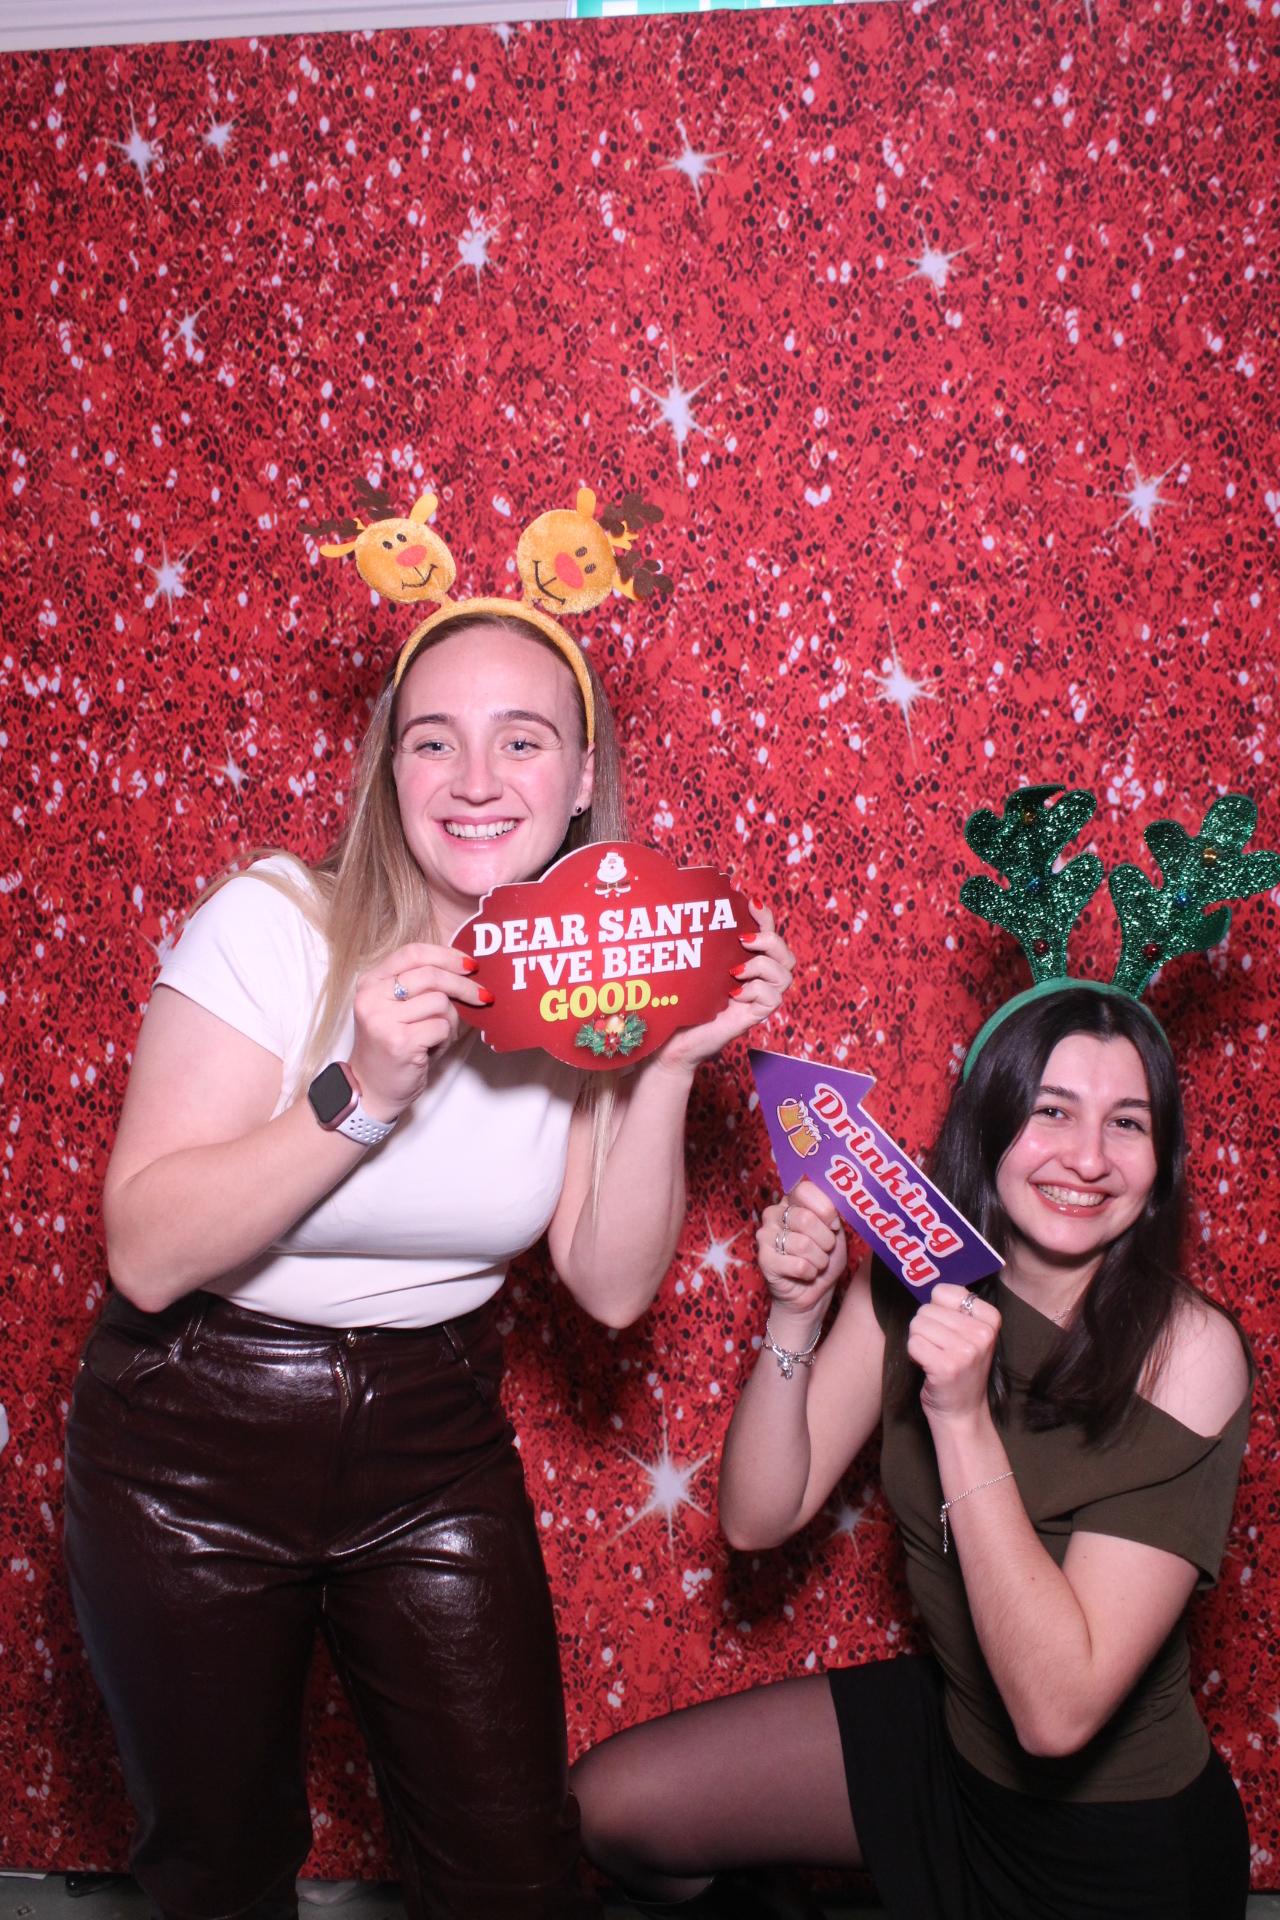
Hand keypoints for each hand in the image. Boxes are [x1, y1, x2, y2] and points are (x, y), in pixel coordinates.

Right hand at [348, 944, 489, 1120]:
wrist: (373, 1088)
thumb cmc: (393, 1045)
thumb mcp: (398, 1008)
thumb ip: (421, 984)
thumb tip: (466, 967)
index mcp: (371, 982)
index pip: (412, 953)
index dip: (446, 955)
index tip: (470, 965)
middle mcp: (371, 997)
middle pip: (430, 975)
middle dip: (463, 986)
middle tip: (483, 996)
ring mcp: (383, 1020)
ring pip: (439, 1002)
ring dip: (450, 1020)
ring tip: (439, 1035)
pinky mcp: (399, 1042)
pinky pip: (441, 1027)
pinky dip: (445, 1038)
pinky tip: (432, 1048)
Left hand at [648, 901, 794, 1075]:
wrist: (666, 1042)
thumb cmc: (674, 1003)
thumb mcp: (686, 967)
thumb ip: (696, 944)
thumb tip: (688, 909)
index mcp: (743, 963)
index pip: (768, 935)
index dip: (766, 917)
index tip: (750, 903)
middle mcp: (754, 981)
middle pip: (787, 956)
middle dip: (772, 940)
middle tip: (743, 939)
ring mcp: (754, 1000)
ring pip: (784, 976)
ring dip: (763, 966)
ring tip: (735, 970)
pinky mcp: (750, 1018)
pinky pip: (772, 999)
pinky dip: (756, 991)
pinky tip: (733, 993)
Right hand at [757, 1179, 847, 1338]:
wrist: (813, 1292)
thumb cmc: (824, 1258)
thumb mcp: (835, 1232)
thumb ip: (832, 1215)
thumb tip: (831, 1212)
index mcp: (791, 1201)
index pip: (804, 1189)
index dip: (825, 1208)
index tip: (833, 1224)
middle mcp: (774, 1213)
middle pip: (806, 1218)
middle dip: (825, 1240)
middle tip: (825, 1249)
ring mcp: (765, 1236)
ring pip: (803, 1244)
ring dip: (819, 1259)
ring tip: (816, 1263)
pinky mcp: (764, 1260)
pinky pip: (798, 1265)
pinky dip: (811, 1273)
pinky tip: (806, 1274)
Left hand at [907, 1282, 1000, 1426]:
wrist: (963, 1412)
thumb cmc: (960, 1368)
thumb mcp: (970, 1333)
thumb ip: (955, 1307)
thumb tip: (926, 1280)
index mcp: (991, 1318)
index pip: (945, 1292)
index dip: (937, 1310)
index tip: (949, 1331)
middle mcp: (982, 1333)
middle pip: (926, 1309)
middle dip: (925, 1328)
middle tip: (940, 1349)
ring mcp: (966, 1351)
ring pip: (917, 1324)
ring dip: (919, 1342)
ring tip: (935, 1358)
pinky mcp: (946, 1366)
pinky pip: (913, 1343)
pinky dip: (914, 1355)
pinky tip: (929, 1367)